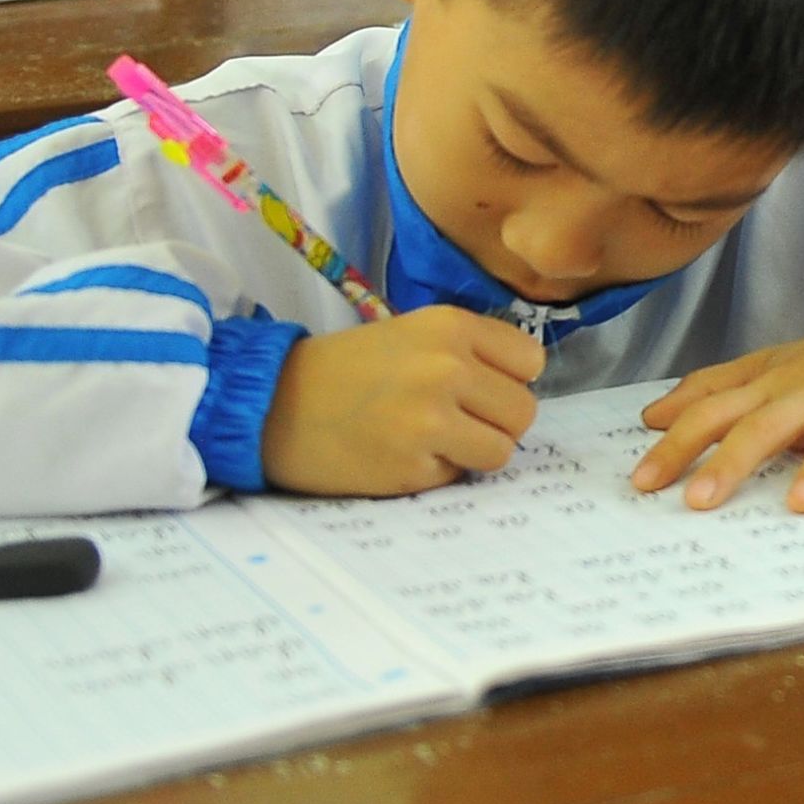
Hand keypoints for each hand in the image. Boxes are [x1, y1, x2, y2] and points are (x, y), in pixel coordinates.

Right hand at [262, 308, 546, 496]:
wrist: (273, 405)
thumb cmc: (346, 369)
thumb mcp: (412, 334)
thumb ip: (469, 351)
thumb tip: (522, 386)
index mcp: (450, 327)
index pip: (530, 361)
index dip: (509, 380)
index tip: (483, 389)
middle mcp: (447, 368)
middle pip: (523, 411)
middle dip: (496, 422)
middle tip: (456, 422)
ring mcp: (431, 420)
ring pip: (502, 449)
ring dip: (474, 452)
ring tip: (433, 440)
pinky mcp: (412, 466)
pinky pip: (459, 476)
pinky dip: (437, 472)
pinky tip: (401, 454)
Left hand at [627, 285, 803, 511]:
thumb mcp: (765, 367)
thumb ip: (710, 390)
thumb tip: (650, 417)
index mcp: (770, 387)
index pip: (714, 412)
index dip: (677, 444)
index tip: (643, 482)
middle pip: (764, 427)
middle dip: (730, 462)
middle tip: (698, 502)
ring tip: (801, 504)